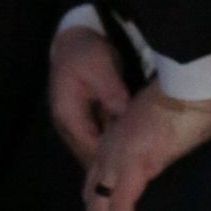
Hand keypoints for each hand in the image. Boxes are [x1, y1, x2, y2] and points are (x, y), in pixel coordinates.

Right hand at [49, 25, 132, 166]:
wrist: (74, 41)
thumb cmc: (85, 54)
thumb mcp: (100, 68)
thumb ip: (111, 92)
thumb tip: (124, 113)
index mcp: (68, 114)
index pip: (89, 145)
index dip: (109, 158)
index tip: (134, 164)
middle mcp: (69, 125)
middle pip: (90, 153)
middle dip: (112, 162)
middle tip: (142, 168)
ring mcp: (77, 123)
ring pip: (94, 148)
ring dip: (113, 155)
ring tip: (140, 163)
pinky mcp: (86, 119)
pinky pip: (99, 138)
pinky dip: (113, 144)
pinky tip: (133, 148)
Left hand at [83, 82, 210, 210]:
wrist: (190, 86)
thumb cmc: (184, 97)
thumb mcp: (159, 119)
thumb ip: (153, 135)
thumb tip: (164, 147)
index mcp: (117, 138)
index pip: (97, 176)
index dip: (98, 200)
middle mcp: (110, 150)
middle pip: (92, 195)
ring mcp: (116, 159)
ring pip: (100, 207)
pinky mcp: (131, 170)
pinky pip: (119, 209)